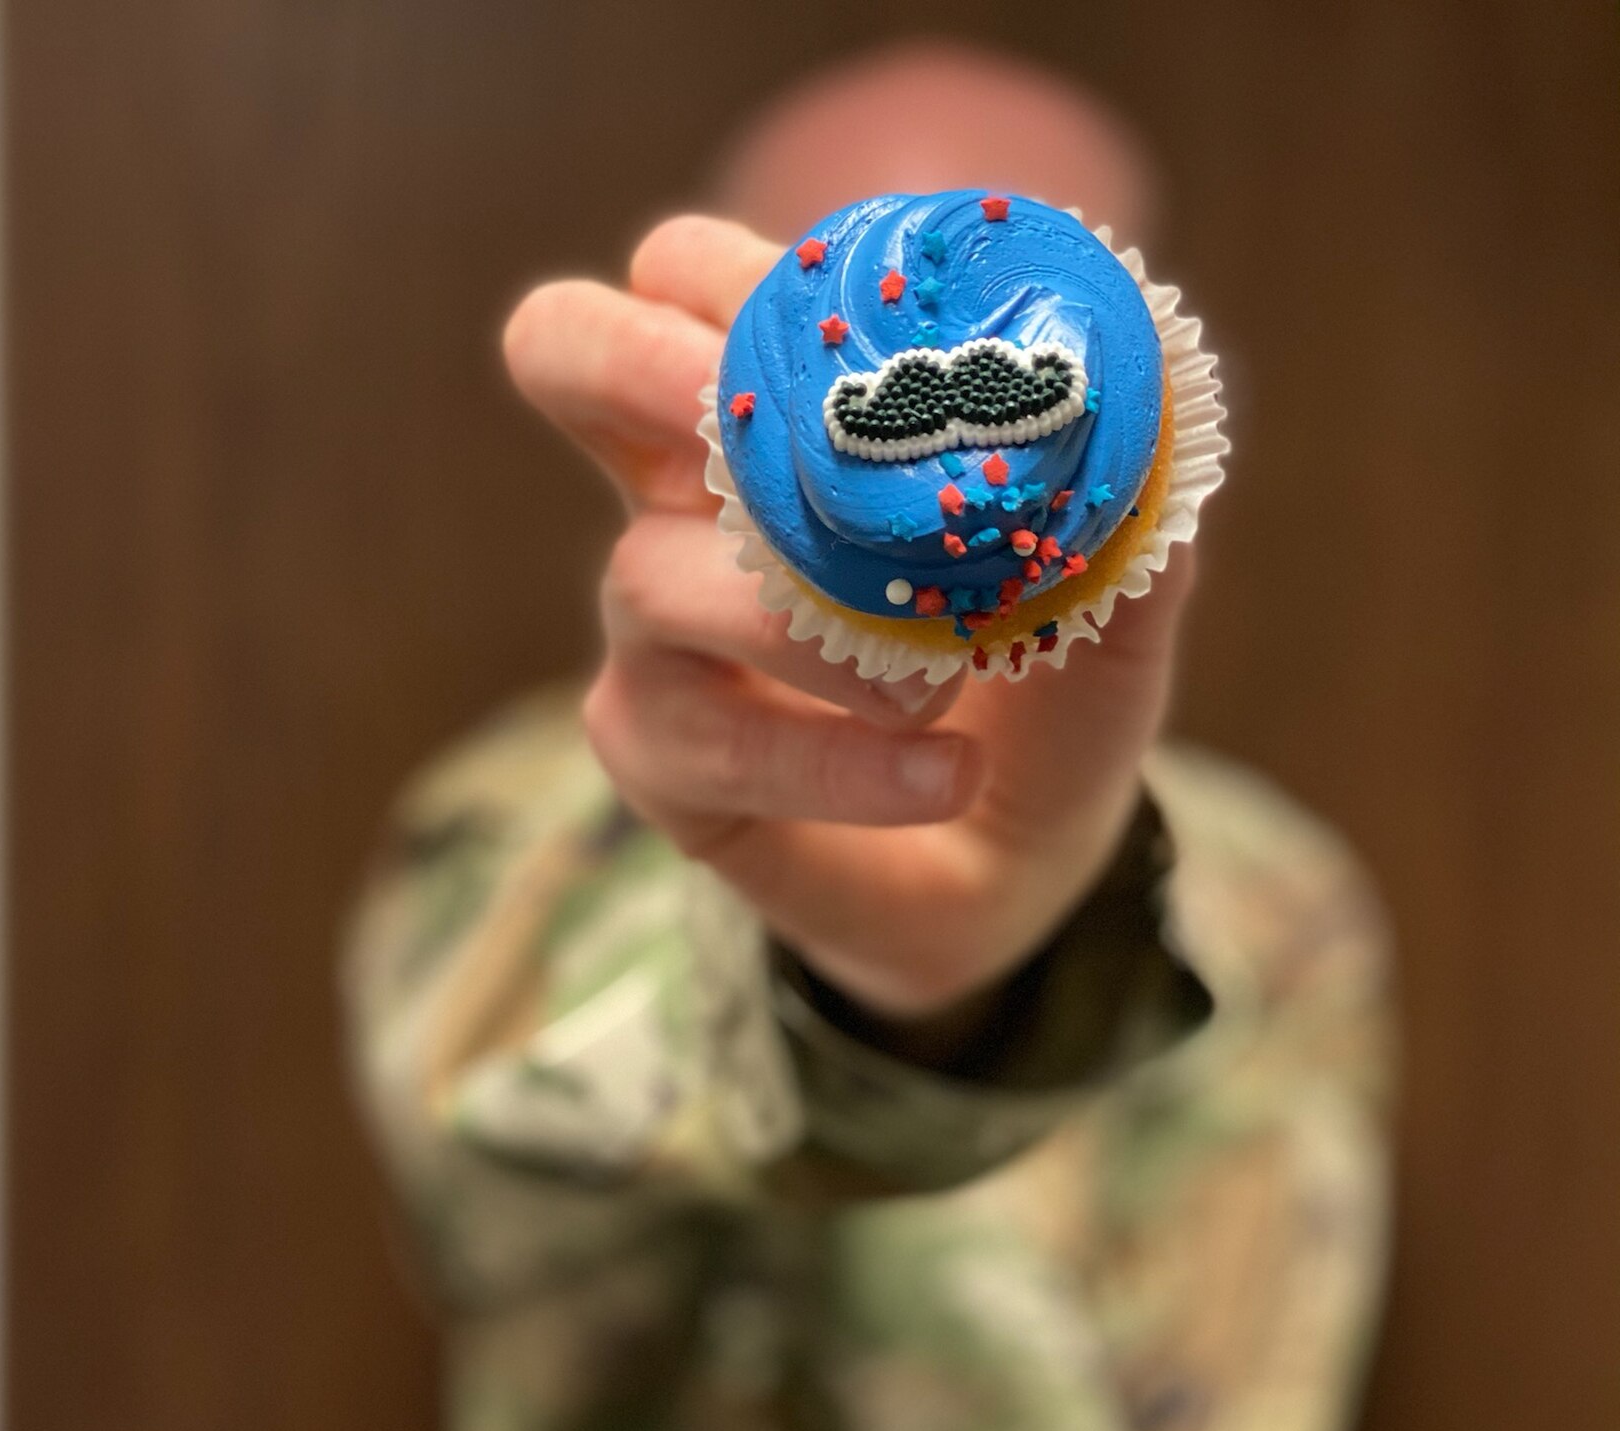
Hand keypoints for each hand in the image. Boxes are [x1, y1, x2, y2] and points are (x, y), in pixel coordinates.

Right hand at [504, 215, 1192, 1016]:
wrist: (1013, 865)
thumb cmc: (1041, 691)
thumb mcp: (1106, 589)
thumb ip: (1123, 498)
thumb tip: (1162, 388)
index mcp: (780, 421)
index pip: (685, 276)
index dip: (725, 270)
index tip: (851, 333)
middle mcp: (686, 497)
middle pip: (561, 349)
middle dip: (633, 356)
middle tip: (733, 415)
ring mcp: (652, 629)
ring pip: (651, 574)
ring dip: (808, 624)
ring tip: (941, 679)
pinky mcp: (656, 755)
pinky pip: (711, 740)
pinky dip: (839, 761)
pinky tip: (939, 775)